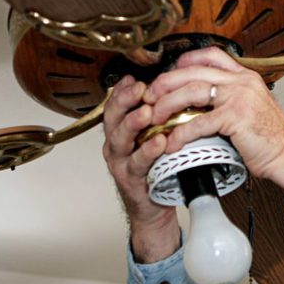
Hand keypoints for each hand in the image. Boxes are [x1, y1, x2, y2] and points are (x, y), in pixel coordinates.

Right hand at [102, 75, 178, 262]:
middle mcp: (116, 144)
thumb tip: (170, 88)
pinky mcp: (131, 179)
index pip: (116, 104)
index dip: (122, 90)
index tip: (134, 77)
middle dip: (125, 101)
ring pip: (121, 139)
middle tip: (140, 89)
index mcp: (120, 130)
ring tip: (146, 112)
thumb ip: (156, 116)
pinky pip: (137, 164)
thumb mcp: (152, 136)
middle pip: (113, 117)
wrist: (153, 206)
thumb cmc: (156, 167)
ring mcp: (121, 162)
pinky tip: (159, 143)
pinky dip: (147, 152)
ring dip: (133, 124)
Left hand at [144, 47, 283, 189]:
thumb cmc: (271, 139)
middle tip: (150, 95)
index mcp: (246, 77)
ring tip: (155, 117)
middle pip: (194, 71)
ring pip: (192, 91)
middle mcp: (242, 82)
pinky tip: (171, 143)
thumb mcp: (252, 108)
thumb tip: (203, 102)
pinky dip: (180, 133)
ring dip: (167, 104)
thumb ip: (231, 99)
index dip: (186, 61)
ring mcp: (239, 97)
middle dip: (166, 82)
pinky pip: (198, 122)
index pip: (212, 54)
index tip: (170, 72)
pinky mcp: (235, 117)